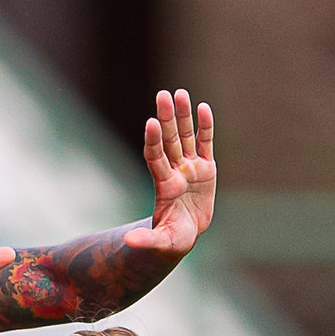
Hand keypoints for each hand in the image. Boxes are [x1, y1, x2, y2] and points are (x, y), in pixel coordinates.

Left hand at [124, 90, 214, 258]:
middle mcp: (175, 172)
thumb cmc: (171, 240)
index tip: (151, 124)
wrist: (184, 235)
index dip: (153, 141)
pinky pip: (205, 143)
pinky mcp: (206, 169)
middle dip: (167, 118)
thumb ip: (146, 240)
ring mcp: (190, 168)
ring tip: (181, 93)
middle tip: (162, 95)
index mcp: (164, 186)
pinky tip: (203, 107)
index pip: (156, 158)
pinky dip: (205, 127)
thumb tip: (129, 242)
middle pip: (169, 140)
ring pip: (186, 137)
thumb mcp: (160, 243)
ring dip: (183, 116)